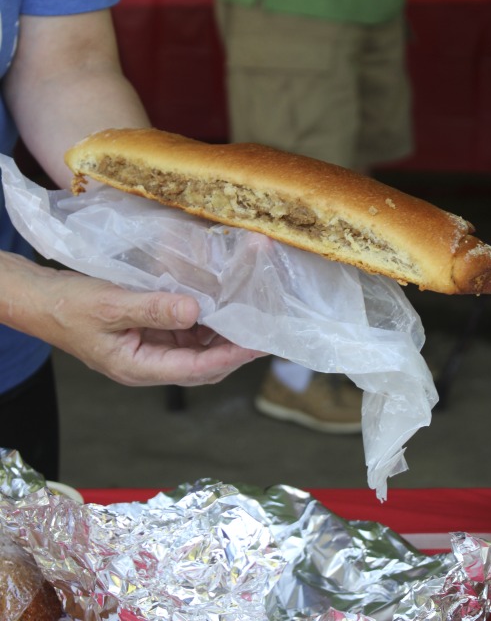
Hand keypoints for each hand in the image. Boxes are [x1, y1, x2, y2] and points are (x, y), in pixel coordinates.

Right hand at [4, 254, 265, 386]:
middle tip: (266, 328)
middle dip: (235, 349)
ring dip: (223, 334)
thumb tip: (196, 310)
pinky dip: (205, 320)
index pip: (197, 370)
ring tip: (251, 314)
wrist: (42, 301)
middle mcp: (150, 365)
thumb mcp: (112, 306)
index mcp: (139, 368)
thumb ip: (154, 309)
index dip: (232, 357)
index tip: (259, 343)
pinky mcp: (149, 334)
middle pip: (204, 364)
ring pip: (197, 349)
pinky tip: (219, 303)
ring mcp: (150, 350)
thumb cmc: (70, 308)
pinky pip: (184, 332)